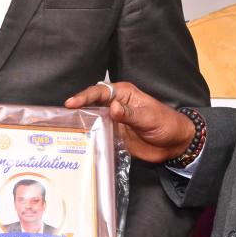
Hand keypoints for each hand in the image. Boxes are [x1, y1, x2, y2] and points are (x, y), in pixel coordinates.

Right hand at [65, 82, 193, 163]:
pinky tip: (77, 142)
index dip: (84, 96)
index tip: (71, 103)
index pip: (100, 92)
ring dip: (80, 123)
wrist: (176, 145)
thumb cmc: (166, 124)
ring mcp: (113, 121)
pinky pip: (97, 135)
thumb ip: (130, 114)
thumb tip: (112, 107)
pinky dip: (88, 137)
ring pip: (92, 119)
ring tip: (63, 129)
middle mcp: (115, 105)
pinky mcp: (114, 135)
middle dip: (76, 108)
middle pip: (91, 104)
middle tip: (60, 115)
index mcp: (124, 94)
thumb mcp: (149, 118)